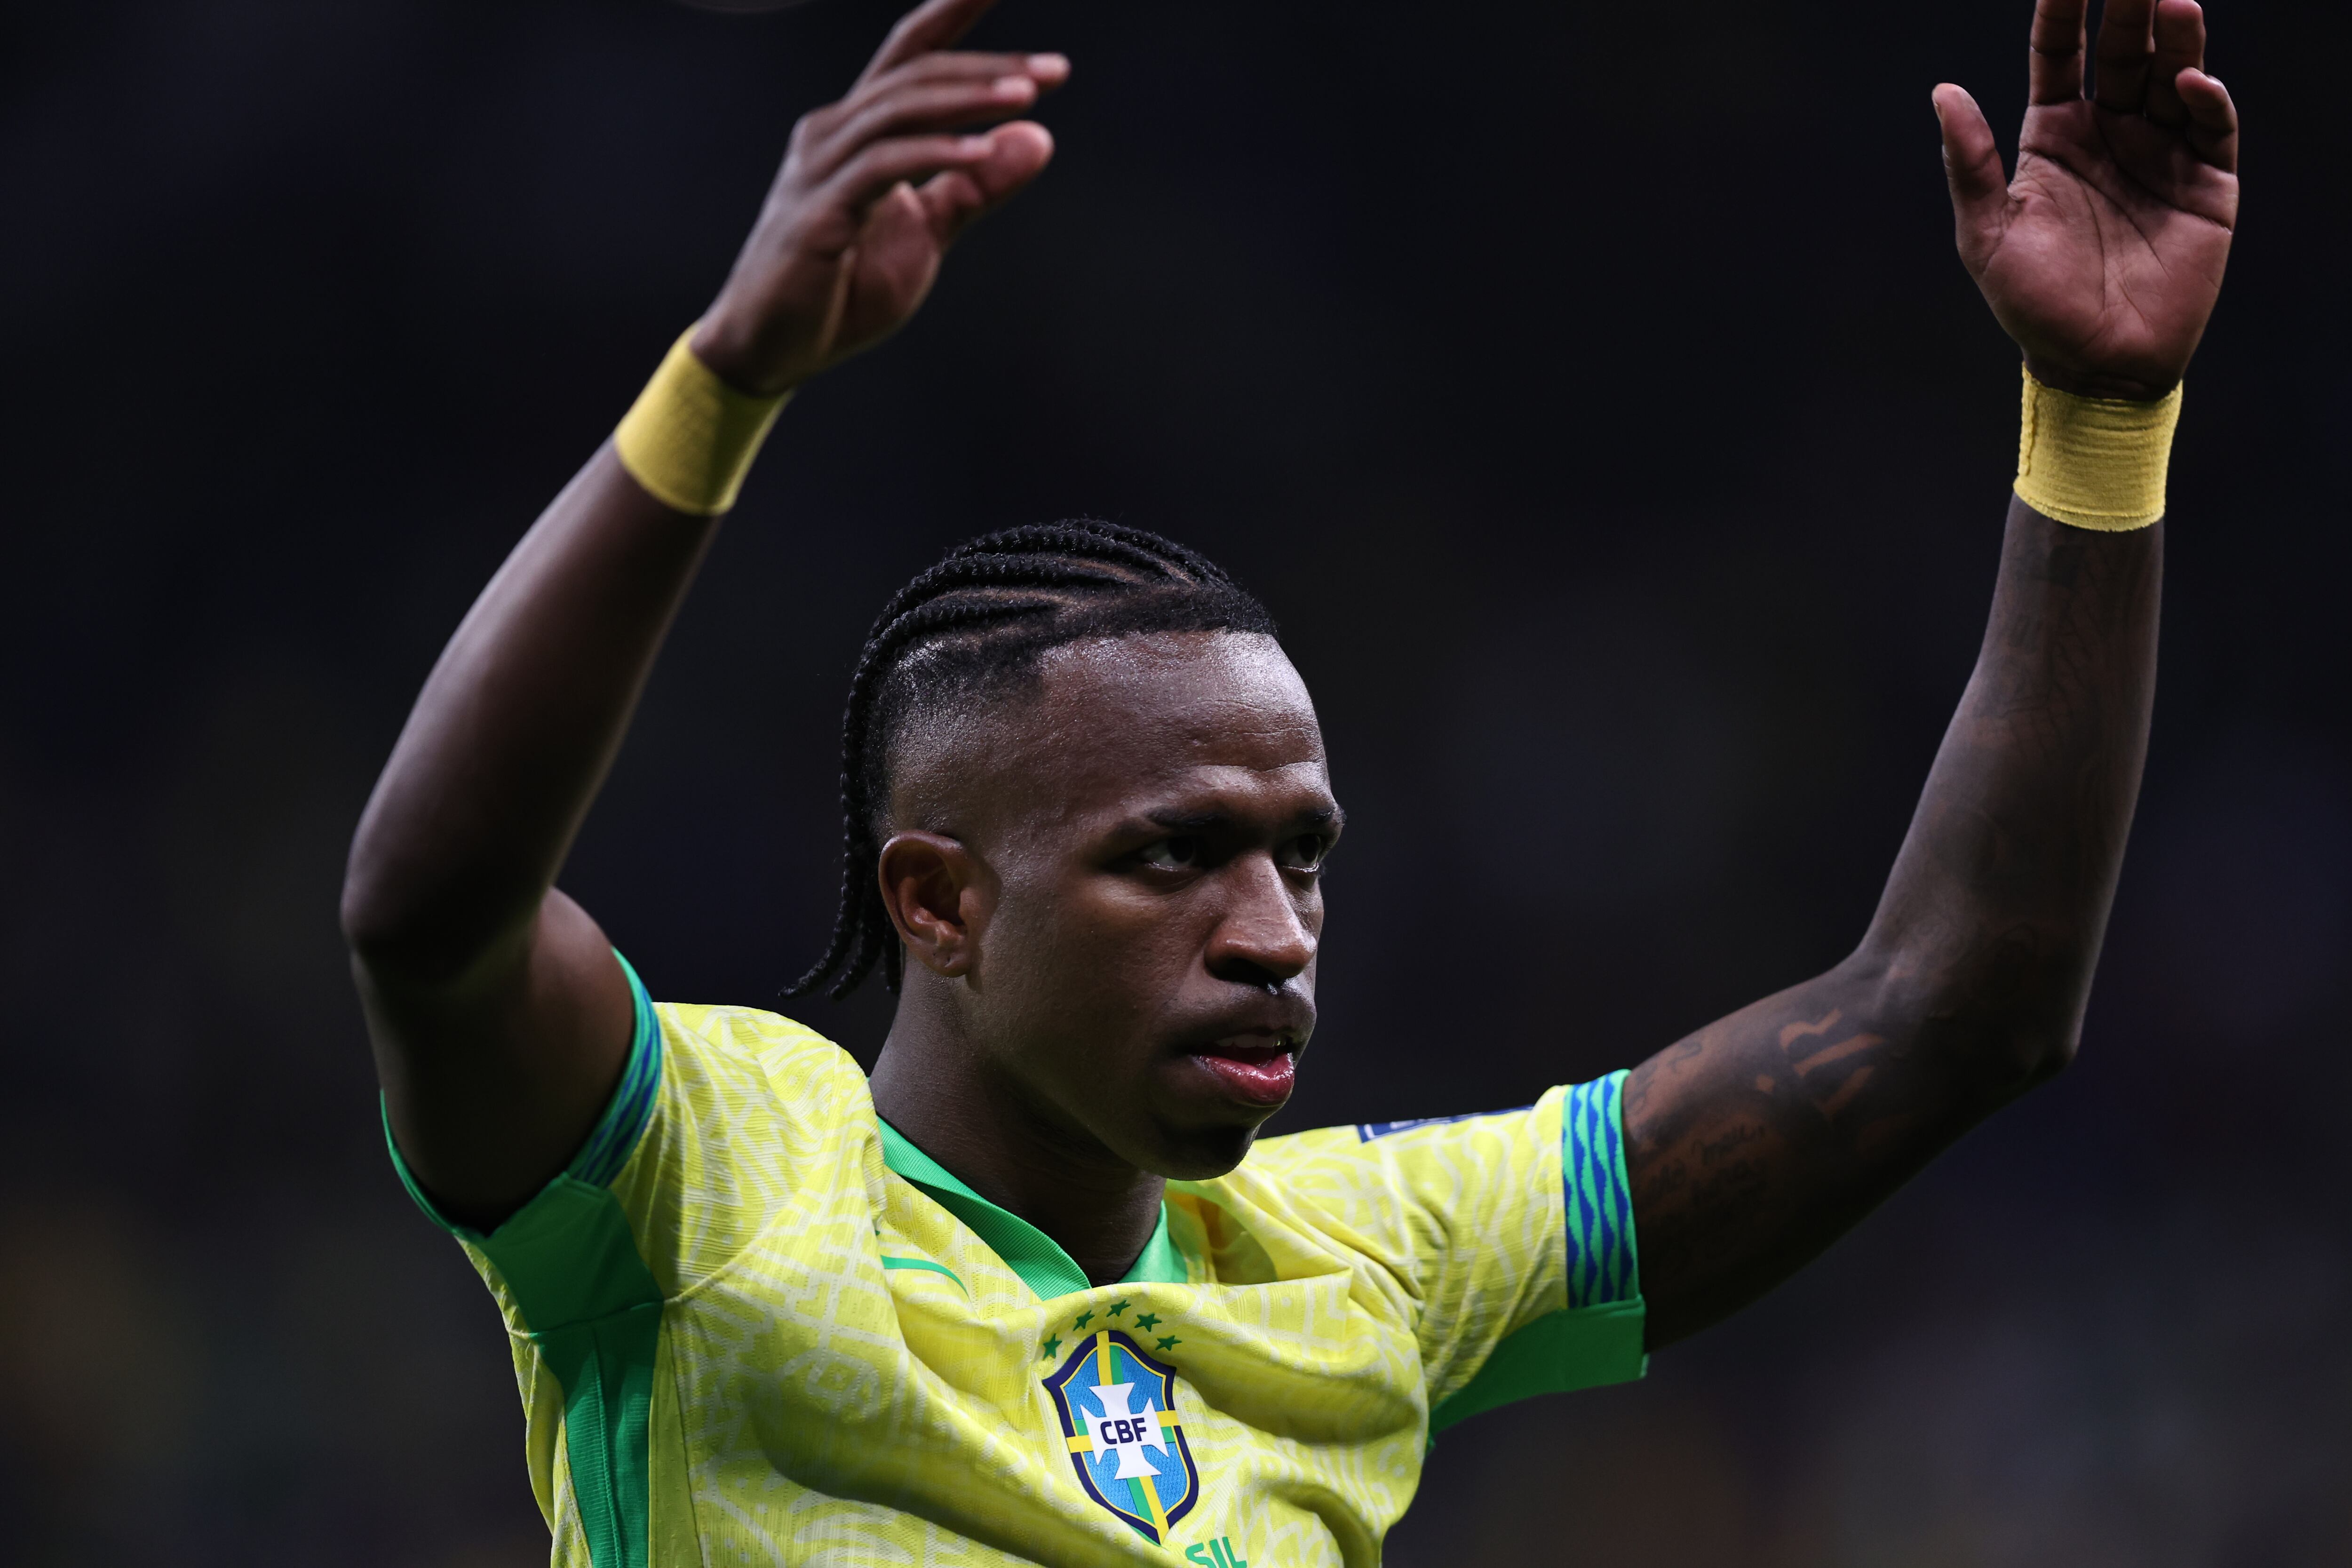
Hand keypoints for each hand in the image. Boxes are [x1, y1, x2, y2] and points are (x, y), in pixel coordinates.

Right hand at [691, 0, 1066, 394]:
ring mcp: (820, 169)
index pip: (909, 55)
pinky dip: (936, 154)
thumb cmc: (842, 290)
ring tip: (1027, 96)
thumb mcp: (928, 233)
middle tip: (1053, 68)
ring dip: (967, 99)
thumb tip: (1039, 136)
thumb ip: (976, 187)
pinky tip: (983, 151)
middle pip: (913, 74)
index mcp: (857, 131)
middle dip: (984, 64)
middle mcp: (832, 133)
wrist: (771, 348)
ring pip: (899, 109)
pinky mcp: (819, 212)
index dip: (950, 13)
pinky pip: (884, 167)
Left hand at [1935, 0, 2237, 398]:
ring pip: (2172, 75)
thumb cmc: (2033, 306)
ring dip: (2174, 38)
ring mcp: (2161, 153)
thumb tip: (1942, 92)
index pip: (2059, 57)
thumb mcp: (1986, 236)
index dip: (2063, 12)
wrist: (2095, 365)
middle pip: (2122, 52)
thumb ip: (1969, 165)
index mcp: (2054, 138)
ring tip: (2169, 2)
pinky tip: (2189, 79)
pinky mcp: (2206, 183)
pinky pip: (2211, 127)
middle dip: (2127, 8)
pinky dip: (2205, 98)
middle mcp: (2111, 134)